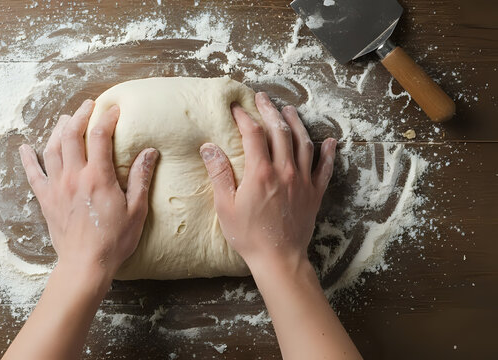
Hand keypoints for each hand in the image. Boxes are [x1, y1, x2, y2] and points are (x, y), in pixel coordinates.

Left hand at [19, 99, 158, 279]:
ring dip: (58, 129)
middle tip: (89, 105)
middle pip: (71, 135)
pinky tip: (24, 147)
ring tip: (66, 119)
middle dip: (81, 115)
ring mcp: (57, 187)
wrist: (85, 265)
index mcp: (98, 177)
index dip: (107, 118)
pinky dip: (27, 159)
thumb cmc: (114, 241)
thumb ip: (141, 178)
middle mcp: (74, 177)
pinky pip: (33, 174)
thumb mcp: (137, 210)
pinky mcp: (46, 200)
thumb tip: (150, 152)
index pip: (99, 136)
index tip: (114, 109)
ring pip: (52, 148)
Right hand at [200, 92, 336, 269]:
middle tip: (262, 97)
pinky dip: (327, 152)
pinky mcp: (314, 193)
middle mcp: (285, 171)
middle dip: (269, 110)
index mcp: (260, 173)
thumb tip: (209, 147)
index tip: (237, 107)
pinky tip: (329, 140)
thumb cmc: (248, 235)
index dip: (244, 117)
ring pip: (303, 143)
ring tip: (288, 110)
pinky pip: (324, 167)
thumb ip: (219, 173)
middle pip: (279, 131)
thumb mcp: (225, 206)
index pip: (253, 134)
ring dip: (296, 123)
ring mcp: (303, 181)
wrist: (279, 259)